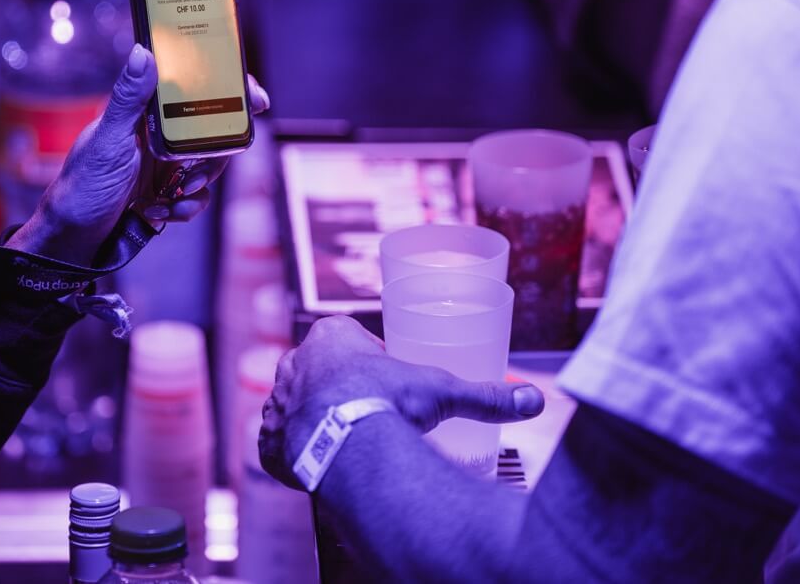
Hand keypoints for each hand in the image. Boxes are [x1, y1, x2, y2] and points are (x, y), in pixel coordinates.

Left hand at [11, 44, 270, 264]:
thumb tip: (142, 51)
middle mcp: (156, 133)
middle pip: (210, 129)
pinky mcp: (166, 191)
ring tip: (175, 196)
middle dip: (216, 152)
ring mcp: (163, 163)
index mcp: (143, 111)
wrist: (71, 240)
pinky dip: (188, 206)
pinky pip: (196, 194)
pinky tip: (163, 213)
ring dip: (200, 183)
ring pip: (208, 164)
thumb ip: (128, 98)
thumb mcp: (108, 141)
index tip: (255, 99)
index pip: (191, 86)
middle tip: (199, 172)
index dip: (226, 88)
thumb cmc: (81, 186)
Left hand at [259, 315, 543, 489]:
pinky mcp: (266, 439)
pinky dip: (295, 452)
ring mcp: (276, 402)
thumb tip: (534, 398)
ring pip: (295, 405)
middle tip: (366, 410)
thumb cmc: (388, 405)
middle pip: (318, 371)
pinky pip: (278, 442)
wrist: (345, 447)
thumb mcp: (440, 391)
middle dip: (338, 387)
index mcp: (329, 337)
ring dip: (313, 419)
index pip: (344, 338)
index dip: (364, 357)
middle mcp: (294, 363)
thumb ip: (484, 394)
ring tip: (344, 440)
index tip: (381, 377)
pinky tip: (317, 462)